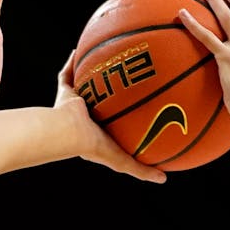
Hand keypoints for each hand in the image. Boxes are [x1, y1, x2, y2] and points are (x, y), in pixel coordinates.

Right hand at [53, 51, 166, 183]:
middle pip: (102, 101)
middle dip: (111, 91)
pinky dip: (71, 62)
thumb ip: (141, 170)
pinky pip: (67, 74)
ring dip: (93, 73)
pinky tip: (81, 48)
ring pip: (85, 85)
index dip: (124, 116)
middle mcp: (87, 117)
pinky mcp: (65, 93)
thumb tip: (164, 180)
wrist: (68, 134)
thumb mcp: (123, 161)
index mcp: (98, 132)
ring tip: (109, 57)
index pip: (115, 123)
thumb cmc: (94, 147)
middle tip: (129, 77)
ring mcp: (75, 104)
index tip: (138, 107)